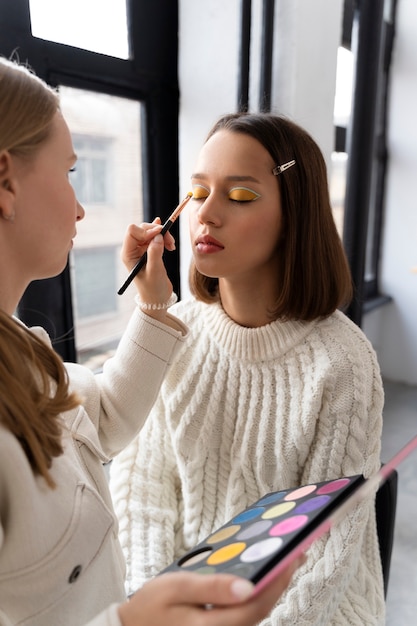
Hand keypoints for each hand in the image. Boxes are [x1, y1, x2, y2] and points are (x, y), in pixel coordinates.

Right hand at [117, 556, 303, 625]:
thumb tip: (248, 586)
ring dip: (273, 584)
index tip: (293, 554)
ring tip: (285, 556)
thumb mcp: (175, 587)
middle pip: (262, 608)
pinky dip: (258, 591)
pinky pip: (246, 612)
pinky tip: (262, 571)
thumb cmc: (150, 607)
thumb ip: (212, 588)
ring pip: (257, 611)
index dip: (277, 579)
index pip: (255, 605)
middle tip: (297, 550)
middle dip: (282, 578)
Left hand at [120, 219, 174, 305]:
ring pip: (151, 232)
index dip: (146, 230)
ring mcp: (141, 249)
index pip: (132, 231)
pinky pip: (155, 237)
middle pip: (142, 229)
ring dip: (163, 235)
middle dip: (157, 232)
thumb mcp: (155, 272)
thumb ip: (155, 253)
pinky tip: (169, 239)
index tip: (160, 236)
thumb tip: (158, 236)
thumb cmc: (153, 289)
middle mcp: (133, 250)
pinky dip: (163, 237)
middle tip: (170, 242)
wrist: (157, 299)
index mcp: (128, 254)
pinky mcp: (149, 250)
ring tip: (172, 246)